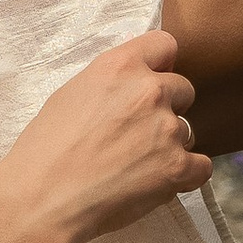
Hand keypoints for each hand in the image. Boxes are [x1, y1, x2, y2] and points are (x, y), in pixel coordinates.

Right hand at [0, 31, 211, 242]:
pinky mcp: (176, 166)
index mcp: (119, 66)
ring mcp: (166, 128)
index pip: (165, 44)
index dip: (161, 64)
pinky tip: (157, 183)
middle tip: (138, 133)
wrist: (41, 197)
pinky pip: (201, 166)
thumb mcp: (71, 94)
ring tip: (136, 165)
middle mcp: (148, 91)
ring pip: (188, 130)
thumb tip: (132, 82)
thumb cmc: (45, 149)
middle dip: (167, 108)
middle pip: (183, 88)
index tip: (154, 81)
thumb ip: (110, 83)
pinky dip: (185, 176)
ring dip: (170, 145)